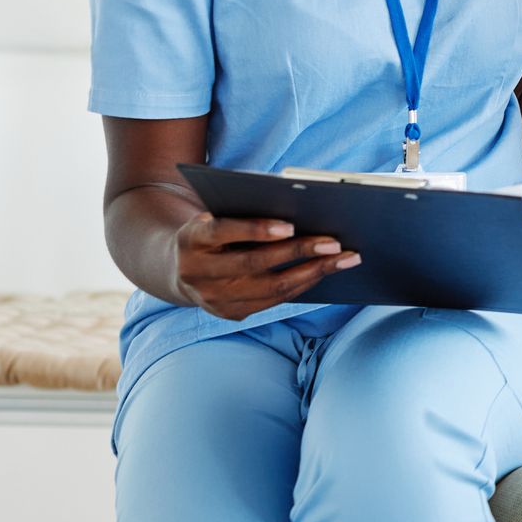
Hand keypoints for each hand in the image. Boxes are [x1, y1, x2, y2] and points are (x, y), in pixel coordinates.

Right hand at [170, 212, 360, 320]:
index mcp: (191, 239)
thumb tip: (301, 208)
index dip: (256, 229)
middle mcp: (197, 273)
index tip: (289, 226)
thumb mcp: (216, 215)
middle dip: (298, 252)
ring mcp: (212, 299)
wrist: (178, 268)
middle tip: (334, 243)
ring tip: (343, 259)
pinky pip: (272, 302)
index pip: (224, 232)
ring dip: (312, 273)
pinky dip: (301, 285)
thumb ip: (244, 213)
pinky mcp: (229, 314)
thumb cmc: (212, 231)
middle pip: (254, 264)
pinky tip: (324, 272)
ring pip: (269, 288)